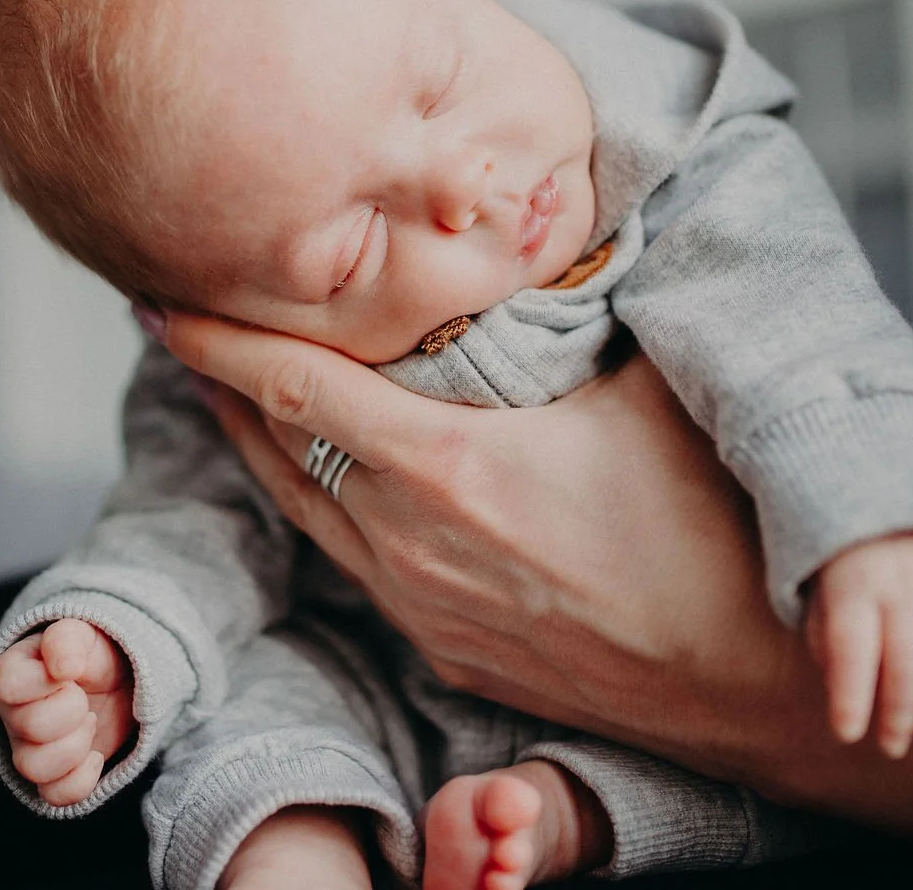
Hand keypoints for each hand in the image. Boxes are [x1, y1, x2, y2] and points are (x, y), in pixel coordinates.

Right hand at [0, 618, 135, 805]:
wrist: (119, 682)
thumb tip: (61, 667)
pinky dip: (82, 779)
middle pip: (28, 727)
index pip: (9, 683)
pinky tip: (95, 756)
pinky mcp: (51, 777)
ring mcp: (28, 749)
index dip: (47, 681)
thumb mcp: (85, 634)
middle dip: (72, 711)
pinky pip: (54, 796)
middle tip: (85, 698)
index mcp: (14, 673)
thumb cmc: (92, 655)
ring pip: (33, 768)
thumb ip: (68, 639)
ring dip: (76, 746)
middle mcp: (12, 714)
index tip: (70, 672)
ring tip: (89, 722)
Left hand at [159, 311, 815, 785]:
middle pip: (272, 446)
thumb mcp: (649, 388)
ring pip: (302, 509)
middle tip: (177, 318)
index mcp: (446, 466)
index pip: (293, 385)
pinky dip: (316, 501)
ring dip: (254, 443)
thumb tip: (552, 231)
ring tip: (225, 386)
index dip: (218, 338)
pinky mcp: (442, 650)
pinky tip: (323, 472)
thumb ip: (584, 309)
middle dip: (215, 379)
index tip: (163, 296)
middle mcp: (409, 543)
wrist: (749, 681)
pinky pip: (352, 561)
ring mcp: (419, 606)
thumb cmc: (710, 529)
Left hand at [806, 532, 912, 756]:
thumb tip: (841, 689)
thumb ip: (829, 639)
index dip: (850, 693)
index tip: (847, 735)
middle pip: (905, 655)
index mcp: (853, 586)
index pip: (850, 646)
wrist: (887, 498)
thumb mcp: (823, 594)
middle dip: (900, 710)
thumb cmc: (850, 570)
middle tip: (893, 746)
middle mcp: (899, 580)